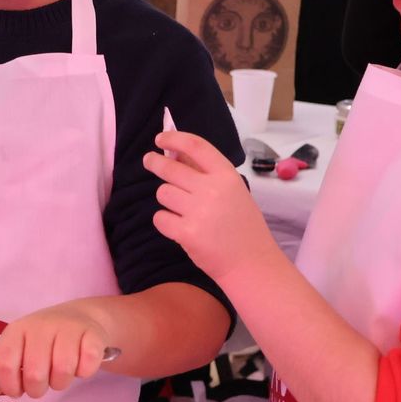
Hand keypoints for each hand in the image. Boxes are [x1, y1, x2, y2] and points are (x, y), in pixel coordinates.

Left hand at [0, 302, 110, 401]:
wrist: (79, 319)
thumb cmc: (41, 345)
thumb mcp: (15, 361)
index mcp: (15, 332)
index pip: (5, 364)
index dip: (11, 385)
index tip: (19, 388)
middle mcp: (39, 326)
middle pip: (35, 373)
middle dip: (39, 388)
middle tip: (43, 381)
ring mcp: (67, 328)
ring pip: (63, 371)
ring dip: (62, 382)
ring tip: (61, 373)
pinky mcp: (92, 334)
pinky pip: (87, 366)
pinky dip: (85, 372)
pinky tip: (81, 364)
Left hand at [144, 130, 266, 283]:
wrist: (251, 263)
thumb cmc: (242, 226)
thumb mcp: (233, 191)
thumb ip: (207, 173)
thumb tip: (176, 153)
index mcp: (226, 176)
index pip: (195, 146)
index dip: (174, 139)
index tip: (160, 139)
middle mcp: (212, 189)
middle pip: (170, 168)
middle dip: (155, 162)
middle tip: (149, 161)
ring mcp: (199, 211)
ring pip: (163, 193)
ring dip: (167, 199)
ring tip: (181, 209)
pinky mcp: (187, 233)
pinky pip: (160, 218)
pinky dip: (165, 221)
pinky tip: (178, 226)